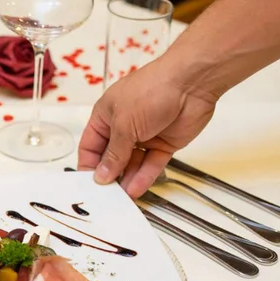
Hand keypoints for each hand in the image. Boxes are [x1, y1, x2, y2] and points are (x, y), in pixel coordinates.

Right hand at [77, 58, 218, 197]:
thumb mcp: (123, 123)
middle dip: (108, 176)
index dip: (88, 165)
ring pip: (132, 164)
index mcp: (106, 116)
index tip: (88, 184)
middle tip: (105, 196)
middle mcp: (123, 127)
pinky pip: (151, 164)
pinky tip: (136, 189)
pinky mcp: (164, 144)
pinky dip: (144, 177)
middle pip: (111, 158)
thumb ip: (114, 153)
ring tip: (122, 198)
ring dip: (126, 180)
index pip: (91, 146)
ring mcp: (144, 136)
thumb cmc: (151, 90)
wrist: (191, 83)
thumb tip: (101, 175)